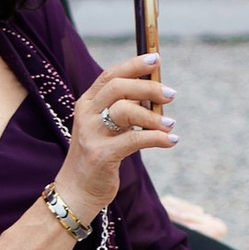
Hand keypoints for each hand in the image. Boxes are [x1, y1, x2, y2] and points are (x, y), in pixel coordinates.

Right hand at [58, 50, 173, 210]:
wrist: (77, 190)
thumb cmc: (99, 154)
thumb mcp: (107, 126)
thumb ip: (125, 108)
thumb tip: (156, 93)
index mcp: (87, 103)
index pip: (110, 75)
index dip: (134, 65)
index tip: (156, 60)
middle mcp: (86, 115)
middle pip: (118, 88)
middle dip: (148, 87)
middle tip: (171, 95)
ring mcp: (91, 134)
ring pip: (125, 111)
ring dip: (153, 116)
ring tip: (170, 124)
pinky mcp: (101, 155)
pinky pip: (134, 140)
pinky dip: (157, 138)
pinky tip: (171, 140)